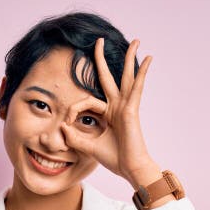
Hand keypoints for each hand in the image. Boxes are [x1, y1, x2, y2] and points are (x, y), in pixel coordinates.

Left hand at [60, 37, 161, 186]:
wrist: (129, 168)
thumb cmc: (114, 159)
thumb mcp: (88, 146)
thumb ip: (74, 137)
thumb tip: (61, 127)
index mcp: (108, 114)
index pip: (88, 101)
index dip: (74, 108)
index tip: (68, 122)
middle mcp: (118, 106)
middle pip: (109, 77)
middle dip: (103, 59)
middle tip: (99, 41)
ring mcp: (126, 106)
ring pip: (127, 76)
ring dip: (130, 58)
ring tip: (135, 41)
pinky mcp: (132, 109)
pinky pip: (137, 87)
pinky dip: (142, 73)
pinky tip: (148, 59)